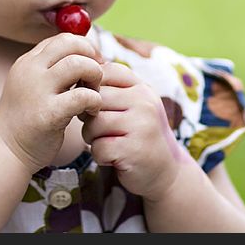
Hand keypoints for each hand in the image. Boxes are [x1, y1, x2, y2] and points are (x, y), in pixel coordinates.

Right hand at [0, 33, 104, 173]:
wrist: (5, 151)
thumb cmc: (25, 120)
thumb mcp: (31, 85)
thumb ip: (50, 69)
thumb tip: (84, 55)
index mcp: (28, 62)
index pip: (63, 38)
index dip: (84, 47)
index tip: (92, 64)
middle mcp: (31, 71)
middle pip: (71, 44)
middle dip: (91, 57)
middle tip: (95, 78)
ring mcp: (38, 91)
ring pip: (79, 64)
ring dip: (95, 76)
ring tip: (94, 93)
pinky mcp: (48, 113)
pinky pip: (82, 96)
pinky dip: (94, 101)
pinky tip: (91, 111)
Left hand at [80, 62, 186, 199]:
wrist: (166, 172)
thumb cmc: (139, 135)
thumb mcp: (133, 106)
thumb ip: (111, 90)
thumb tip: (77, 78)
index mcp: (142, 88)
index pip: (105, 72)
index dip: (91, 88)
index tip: (96, 105)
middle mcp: (145, 103)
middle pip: (94, 99)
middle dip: (88, 116)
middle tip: (98, 129)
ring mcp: (142, 126)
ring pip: (94, 123)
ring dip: (92, 137)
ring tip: (105, 142)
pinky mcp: (134, 150)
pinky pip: (98, 147)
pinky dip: (99, 156)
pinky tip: (113, 158)